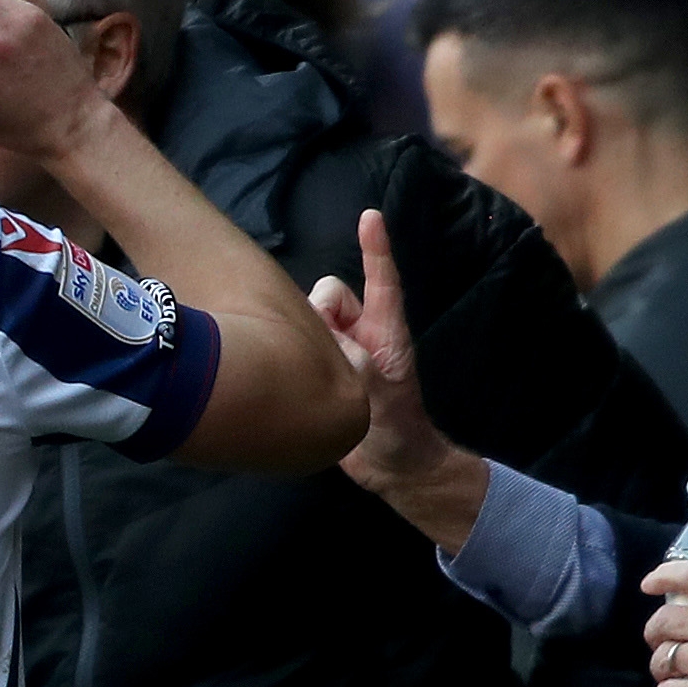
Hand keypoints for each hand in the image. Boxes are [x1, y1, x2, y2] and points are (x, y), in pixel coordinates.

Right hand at [304, 209, 484, 533]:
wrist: (390, 469)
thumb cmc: (398, 432)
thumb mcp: (380, 397)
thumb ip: (353, 361)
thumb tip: (322, 334)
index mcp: (387, 333)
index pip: (383, 282)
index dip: (376, 249)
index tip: (370, 216)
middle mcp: (361, 334)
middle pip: (329, 294)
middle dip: (320, 310)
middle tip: (328, 352)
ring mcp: (339, 351)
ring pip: (308, 317)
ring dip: (303, 333)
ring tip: (314, 373)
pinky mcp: (318, 369)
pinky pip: (296, 342)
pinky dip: (290, 350)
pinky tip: (292, 377)